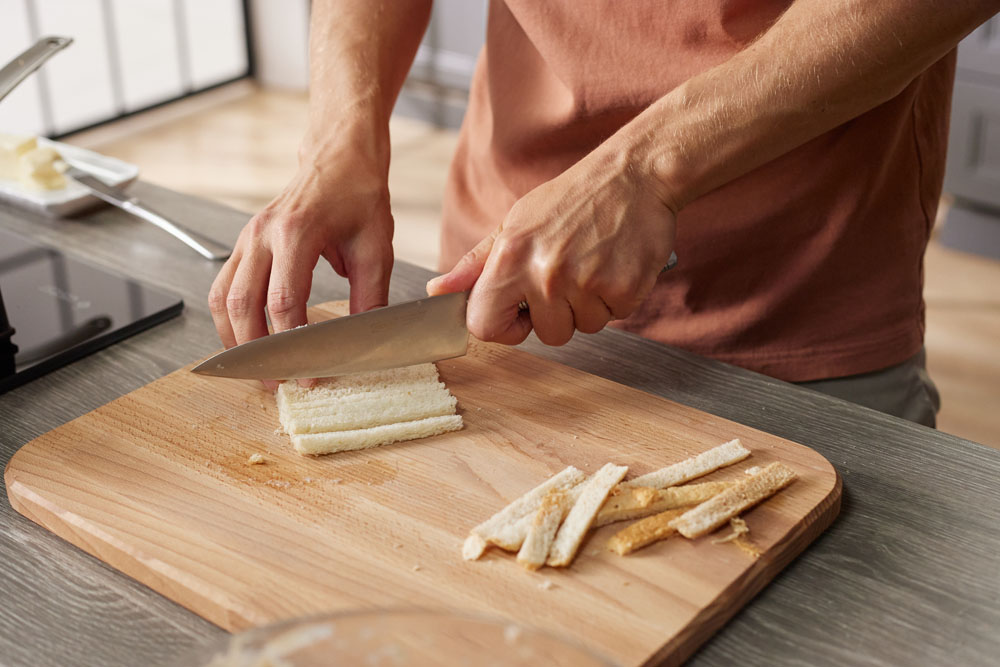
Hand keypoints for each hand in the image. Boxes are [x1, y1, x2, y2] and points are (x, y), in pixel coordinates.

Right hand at [208, 153, 393, 384]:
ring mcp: (247, 238)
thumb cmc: (358, 195)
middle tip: (278, 383)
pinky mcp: (244, 244)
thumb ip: (371, 295)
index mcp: (296, 232)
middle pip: (242, 305)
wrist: (339, 157)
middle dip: (257, 351)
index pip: (284, 300)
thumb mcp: (377, 246)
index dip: (294, 343)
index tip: (309, 372)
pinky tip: (246, 340)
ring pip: (223, 298)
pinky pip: (224, 287)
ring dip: (235, 339)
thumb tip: (364, 340)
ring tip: (259, 370)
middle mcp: (262, 235)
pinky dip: (229, 318)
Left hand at [427, 144, 675, 345]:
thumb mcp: (515, 224)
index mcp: (511, 256)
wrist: (634, 175)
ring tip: (594, 264)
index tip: (521, 314)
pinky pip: (614, 317)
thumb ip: (476, 265)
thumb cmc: (572, 200)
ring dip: (590, 305)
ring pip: (583, 327)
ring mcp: (586, 282)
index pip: (484, 326)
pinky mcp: (624, 288)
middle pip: (548, 335)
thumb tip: (436, 291)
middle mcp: (546, 272)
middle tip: (570, 272)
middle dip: (559, 313)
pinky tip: (615, 265)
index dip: (503, 327)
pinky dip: (617, 297)